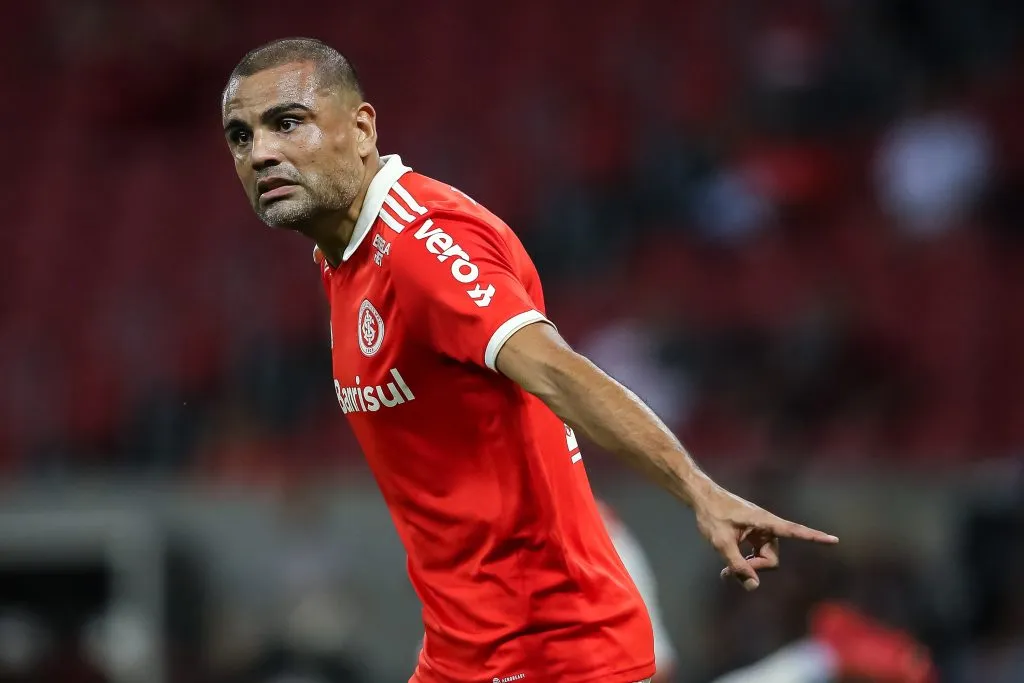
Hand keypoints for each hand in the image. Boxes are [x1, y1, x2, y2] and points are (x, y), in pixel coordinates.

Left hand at [693, 487, 837, 590]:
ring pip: (765, 560)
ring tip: (725, 572)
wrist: (702, 498)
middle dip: (755, 569)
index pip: (794, 531)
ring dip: (748, 568)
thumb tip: (753, 587)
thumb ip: (737, 565)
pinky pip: (757, 556)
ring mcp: (761, 532)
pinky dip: (746, 564)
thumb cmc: (712, 515)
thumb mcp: (721, 543)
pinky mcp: (754, 536)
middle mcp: (767, 526)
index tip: (835, 540)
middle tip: (729, 573)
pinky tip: (728, 571)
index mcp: (764, 522)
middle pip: (772, 559)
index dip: (814, 537)